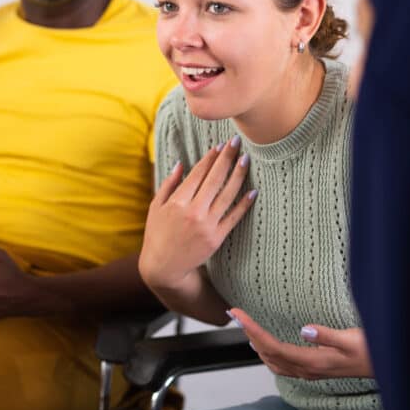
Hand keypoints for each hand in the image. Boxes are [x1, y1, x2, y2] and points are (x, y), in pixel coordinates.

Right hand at [139, 139, 255, 289]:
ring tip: (245, 160)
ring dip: (238, 175)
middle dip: (226, 158)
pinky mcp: (216, 238)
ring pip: (227, 195)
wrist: (164, 267)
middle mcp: (192, 211)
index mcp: (177, 202)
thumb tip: (180, 164)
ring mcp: (206, 225)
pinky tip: (253, 191)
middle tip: (236, 142)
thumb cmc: (157, 235)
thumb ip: (168, 185)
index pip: (197, 174)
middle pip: (214, 179)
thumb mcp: (155, 208)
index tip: (219, 145)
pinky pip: (234, 217)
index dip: (209, 158)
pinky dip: (244, 204)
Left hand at [229, 308, 373, 379]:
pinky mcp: (313, 369)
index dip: (252, 329)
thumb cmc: (371, 351)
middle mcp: (307, 370)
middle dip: (248, 332)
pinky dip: (267, 353)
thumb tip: (305, 330)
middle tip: (234, 312)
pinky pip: (282, 364)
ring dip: (255, 343)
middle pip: (267, 352)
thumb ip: (328, 336)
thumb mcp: (352, 340)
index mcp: (312, 362)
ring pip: (272, 360)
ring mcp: (309, 372)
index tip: (237, 314)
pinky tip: (263, 346)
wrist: (386, 366)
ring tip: (243, 325)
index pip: (272, 346)